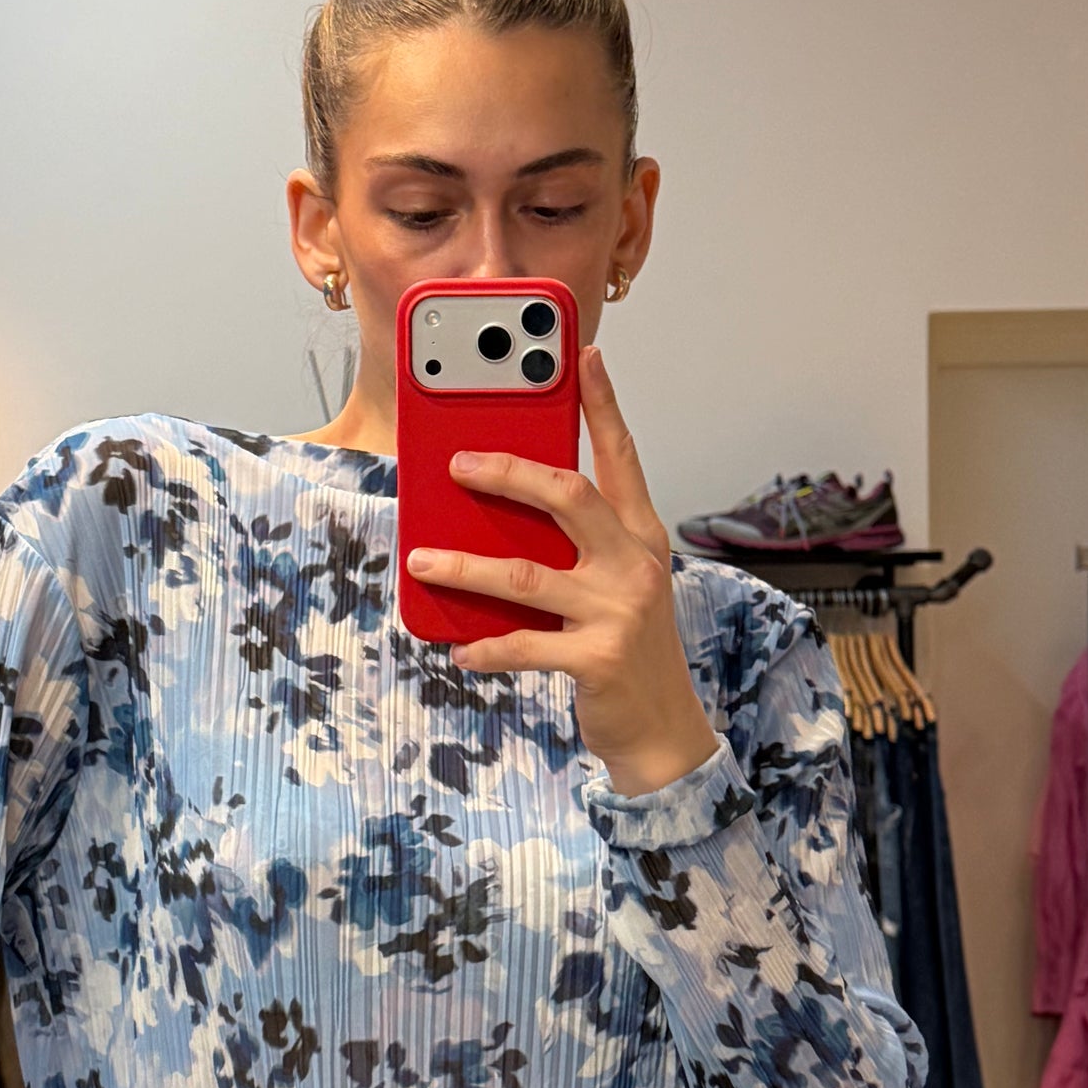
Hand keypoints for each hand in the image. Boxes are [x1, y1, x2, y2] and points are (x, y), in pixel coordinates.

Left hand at [403, 346, 718, 798]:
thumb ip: (573, 547)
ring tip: (424, 560)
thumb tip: (498, 517)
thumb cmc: (627, 648)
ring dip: (466, 566)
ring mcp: (619, 611)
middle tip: (458, 463)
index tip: (584, 357)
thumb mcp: (614, 586)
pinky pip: (525, 644)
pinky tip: (460, 647)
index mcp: (640, 537)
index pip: (621, 457)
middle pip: (568, 495)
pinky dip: (486, 646)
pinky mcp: (597, 658)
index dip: (603, 405)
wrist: (663, 730)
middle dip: (508, 471)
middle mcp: (635, 564)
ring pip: (527, 574)